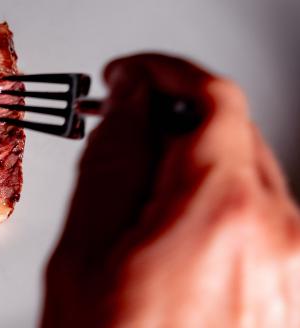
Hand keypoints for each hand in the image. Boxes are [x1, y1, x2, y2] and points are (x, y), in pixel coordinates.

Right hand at [42, 53, 299, 326]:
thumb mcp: (85, 248)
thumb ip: (112, 157)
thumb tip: (128, 100)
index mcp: (224, 211)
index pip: (209, 95)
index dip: (163, 70)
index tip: (128, 75)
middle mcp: (279, 235)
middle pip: (232, 128)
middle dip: (173, 111)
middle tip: (120, 119)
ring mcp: (293, 268)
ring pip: (246, 171)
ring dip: (191, 157)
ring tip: (136, 182)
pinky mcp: (290, 293)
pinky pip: (258, 216)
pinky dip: (212, 198)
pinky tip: (166, 223)